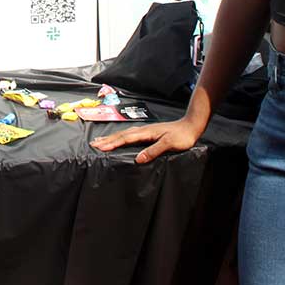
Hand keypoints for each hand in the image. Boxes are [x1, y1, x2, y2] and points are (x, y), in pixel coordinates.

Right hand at [89, 118, 203, 163]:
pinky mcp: (148, 133)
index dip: (113, 143)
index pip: (125, 139)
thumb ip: (153, 151)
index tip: (101, 147)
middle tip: (94, 144)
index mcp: (146, 133)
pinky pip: (130, 135)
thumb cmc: (181, 136)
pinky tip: (119, 139)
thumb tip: (138, 159)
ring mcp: (145, 130)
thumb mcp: (169, 144)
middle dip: (107, 140)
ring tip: (101, 141)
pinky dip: (120, 137)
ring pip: (124, 134)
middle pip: (121, 135)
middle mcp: (143, 130)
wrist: (190, 126)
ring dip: (112, 138)